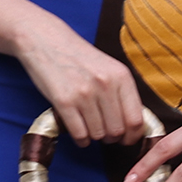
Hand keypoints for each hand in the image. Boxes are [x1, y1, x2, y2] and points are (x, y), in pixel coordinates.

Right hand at [13, 22, 143, 145]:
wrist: (45, 41)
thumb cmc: (78, 57)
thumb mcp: (108, 68)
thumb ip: (121, 93)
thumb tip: (133, 125)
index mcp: (121, 76)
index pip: (136, 119)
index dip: (133, 136)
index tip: (127, 139)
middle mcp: (105, 84)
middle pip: (117, 130)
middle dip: (112, 138)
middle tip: (105, 135)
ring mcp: (84, 93)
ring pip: (98, 134)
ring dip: (95, 138)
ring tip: (90, 130)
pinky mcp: (64, 101)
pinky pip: (79, 133)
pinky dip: (81, 140)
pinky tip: (79, 135)